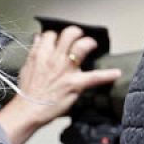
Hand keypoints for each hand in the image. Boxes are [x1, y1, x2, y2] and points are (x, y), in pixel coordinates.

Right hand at [0, 26, 122, 143]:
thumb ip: (35, 51)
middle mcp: (55, 57)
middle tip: (79, 39)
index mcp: (41, 53)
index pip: (51, 35)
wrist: (28, 109)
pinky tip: (116, 73)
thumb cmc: (27, 92)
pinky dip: (107, 75)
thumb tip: (38, 38)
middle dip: (76, 34)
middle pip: (69, 34)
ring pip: (82, 46)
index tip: (60, 40)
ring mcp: (66, 69)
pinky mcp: (75, 83)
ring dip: (89, 43)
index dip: (57, 36)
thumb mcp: (27, 66)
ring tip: (92, 45)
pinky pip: (94, 76)